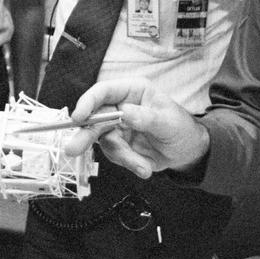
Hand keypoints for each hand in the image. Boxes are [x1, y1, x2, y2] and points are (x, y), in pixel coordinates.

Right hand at [61, 78, 208, 178]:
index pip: (103, 91)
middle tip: (73, 149)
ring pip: (103, 141)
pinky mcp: (119, 145)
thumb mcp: (168, 122)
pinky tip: (144, 167)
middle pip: (93, 118)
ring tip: (141, 165)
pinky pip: (114, 156)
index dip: (88, 102)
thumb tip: (125, 112)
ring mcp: (117, 127)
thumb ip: (147, 118)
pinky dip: (128, 163)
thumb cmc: (181, 129)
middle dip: (85, 136)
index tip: (78, 117)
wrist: (186, 153)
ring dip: (121, 156)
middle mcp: (120, 107)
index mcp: (132, 91)